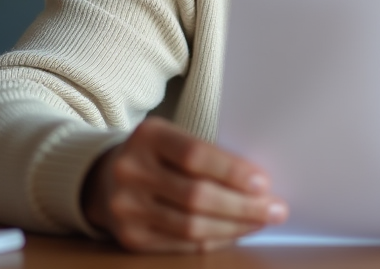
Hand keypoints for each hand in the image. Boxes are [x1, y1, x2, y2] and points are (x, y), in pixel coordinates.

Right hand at [81, 117, 287, 252]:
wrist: (104, 177)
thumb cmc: (158, 154)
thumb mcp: (175, 139)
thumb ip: (210, 155)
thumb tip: (260, 183)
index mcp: (148, 136)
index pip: (195, 155)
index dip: (232, 170)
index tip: (264, 182)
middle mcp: (131, 171)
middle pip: (195, 196)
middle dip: (243, 206)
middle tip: (276, 209)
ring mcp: (126, 208)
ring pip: (191, 226)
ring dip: (234, 226)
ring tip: (262, 222)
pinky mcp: (130, 238)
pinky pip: (182, 244)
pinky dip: (215, 239)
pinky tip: (236, 232)